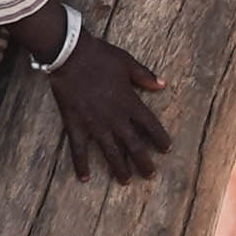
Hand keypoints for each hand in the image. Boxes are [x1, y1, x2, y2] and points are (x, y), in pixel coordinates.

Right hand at [43, 32, 170, 180]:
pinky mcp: (74, 124)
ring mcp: (94, 123)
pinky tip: (84, 178)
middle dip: (143, 162)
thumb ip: (145, 76)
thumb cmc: (100, 56)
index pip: (151, 126)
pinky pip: (78, 149)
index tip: (166, 149)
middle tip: (150, 175)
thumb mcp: (127, 63)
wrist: (69, 54)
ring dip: (119, 168)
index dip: (160, 139)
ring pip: (110, 152)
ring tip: (125, 181)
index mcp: (130, 103)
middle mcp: (115, 117)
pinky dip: (81, 164)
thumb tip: (163, 84)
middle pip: (134, 145)